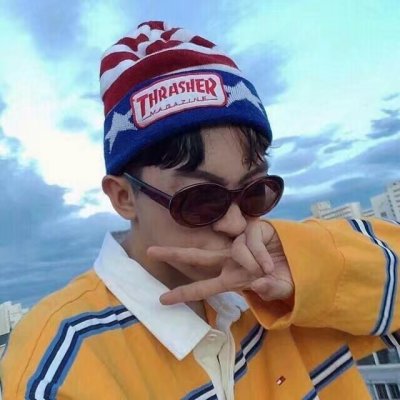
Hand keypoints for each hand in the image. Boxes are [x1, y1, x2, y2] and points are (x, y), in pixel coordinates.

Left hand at [147, 220, 293, 304]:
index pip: (203, 287)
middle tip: (149, 251)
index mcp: (232, 279)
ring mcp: (240, 244)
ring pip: (236, 250)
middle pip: (197, 256)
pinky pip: (251, 242)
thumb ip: (269, 291)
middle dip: (173, 254)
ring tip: (268, 269)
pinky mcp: (253, 230)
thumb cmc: (284, 279)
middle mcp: (230, 261)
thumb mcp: (278, 290)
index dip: (183, 293)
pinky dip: (261, 255)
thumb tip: (257, 284)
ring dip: (253, 263)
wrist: (300, 261)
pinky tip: (270, 261)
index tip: (162, 300)